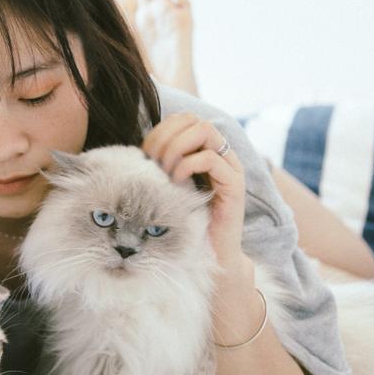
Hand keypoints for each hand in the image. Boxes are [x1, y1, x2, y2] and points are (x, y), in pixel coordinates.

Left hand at [141, 113, 247, 266]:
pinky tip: (176, 182)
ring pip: (204, 131)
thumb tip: (139, 149)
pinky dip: (187, 165)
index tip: (146, 153)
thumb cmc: (187, 222)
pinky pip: (210, 159)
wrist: (212, 255)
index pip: (185, 119)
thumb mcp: (171, 187)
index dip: (162, 129)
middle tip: (153, 162)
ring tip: (165, 171)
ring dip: (176, 148)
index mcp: (207, 151)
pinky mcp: (234, 184)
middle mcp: (222, 154)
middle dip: (166, 136)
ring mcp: (230, 167)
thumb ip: (162, 165)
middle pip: (194, 120)